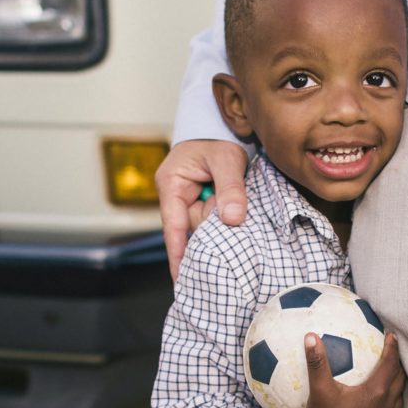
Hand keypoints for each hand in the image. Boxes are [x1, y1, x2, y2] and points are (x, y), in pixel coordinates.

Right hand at [156, 140, 248, 279]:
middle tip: (233, 223)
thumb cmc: (218, 139)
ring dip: (221, 226)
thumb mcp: (227, 159)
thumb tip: (233, 219)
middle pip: (192, 230)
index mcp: (172, 185)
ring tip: (236, 219)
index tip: (181, 280)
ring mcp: (187, 202)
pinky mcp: (201, 204)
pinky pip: (211, 221)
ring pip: (204, 227)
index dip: (179, 255)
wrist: (221, 127)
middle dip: (213, 232)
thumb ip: (231, 188)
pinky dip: (223, 223)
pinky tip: (233, 226)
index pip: (173, 228)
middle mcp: (175, 197)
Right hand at [302, 331, 405, 407]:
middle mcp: (385, 405)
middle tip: (392, 350)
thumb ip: (317, 361)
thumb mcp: (319, 387)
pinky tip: (379, 397)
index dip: (393, 347)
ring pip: (399, 396)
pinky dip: (390, 399)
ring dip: (396, 382)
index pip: (391, 363)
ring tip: (390, 371)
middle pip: (400, 378)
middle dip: (398, 363)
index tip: (391, 335)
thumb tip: (310, 336)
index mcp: (376, 392)